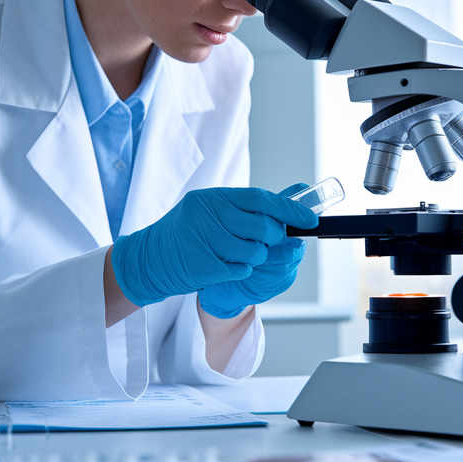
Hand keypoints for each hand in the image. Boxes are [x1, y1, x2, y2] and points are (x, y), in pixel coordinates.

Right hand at [199, 184, 311, 317]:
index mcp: (213, 197)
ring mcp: (204, 240)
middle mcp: (208, 214)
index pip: (261, 199)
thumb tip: (300, 190)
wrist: (152, 258)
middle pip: (263, 227)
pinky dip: (239, 270)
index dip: (289, 210)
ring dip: (255, 257)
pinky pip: (241, 270)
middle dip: (273, 238)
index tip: (310, 219)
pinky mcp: (204, 265)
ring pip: (255, 252)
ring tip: (237, 254)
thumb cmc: (188, 232)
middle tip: (266, 240)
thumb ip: (253, 205)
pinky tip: (224, 265)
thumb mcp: (213, 209)